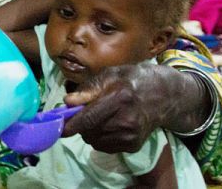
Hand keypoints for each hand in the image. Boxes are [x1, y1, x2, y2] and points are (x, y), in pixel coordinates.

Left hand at [61, 64, 190, 153]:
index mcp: (120, 98)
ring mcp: (131, 136)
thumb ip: (88, 89)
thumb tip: (67, 101)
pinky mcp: (133, 146)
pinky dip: (101, 137)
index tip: (58, 128)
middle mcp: (127, 120)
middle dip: (81, 124)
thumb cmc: (132, 80)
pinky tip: (111, 125)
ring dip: (91, 131)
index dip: (71, 125)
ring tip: (102, 116)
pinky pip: (104, 147)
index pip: (90, 117)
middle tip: (87, 112)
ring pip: (95, 141)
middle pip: (89, 131)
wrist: (162, 96)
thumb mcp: (110, 75)